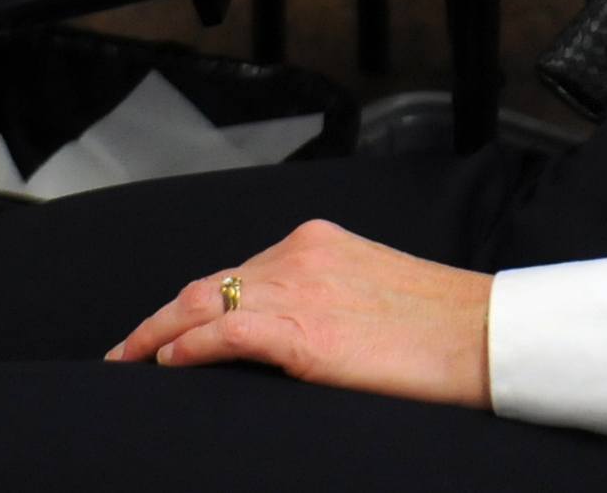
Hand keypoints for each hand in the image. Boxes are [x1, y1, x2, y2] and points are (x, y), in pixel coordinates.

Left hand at [109, 219, 492, 409]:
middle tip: (124, 352)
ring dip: (156, 335)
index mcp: (317, 241)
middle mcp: (300, 255)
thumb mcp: (373, 293)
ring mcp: (298, 290)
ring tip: (126, 362)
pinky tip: (166, 364)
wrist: (482, 335)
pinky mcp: (301, 332)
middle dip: (159, 319)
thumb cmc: (440, 326)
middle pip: (207, 284)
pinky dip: (187, 347)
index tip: (164, 329)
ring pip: (202, 304)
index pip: (236, 272)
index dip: (192, 303)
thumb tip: (291, 334)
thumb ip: (326, 298)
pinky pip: (224, 332)